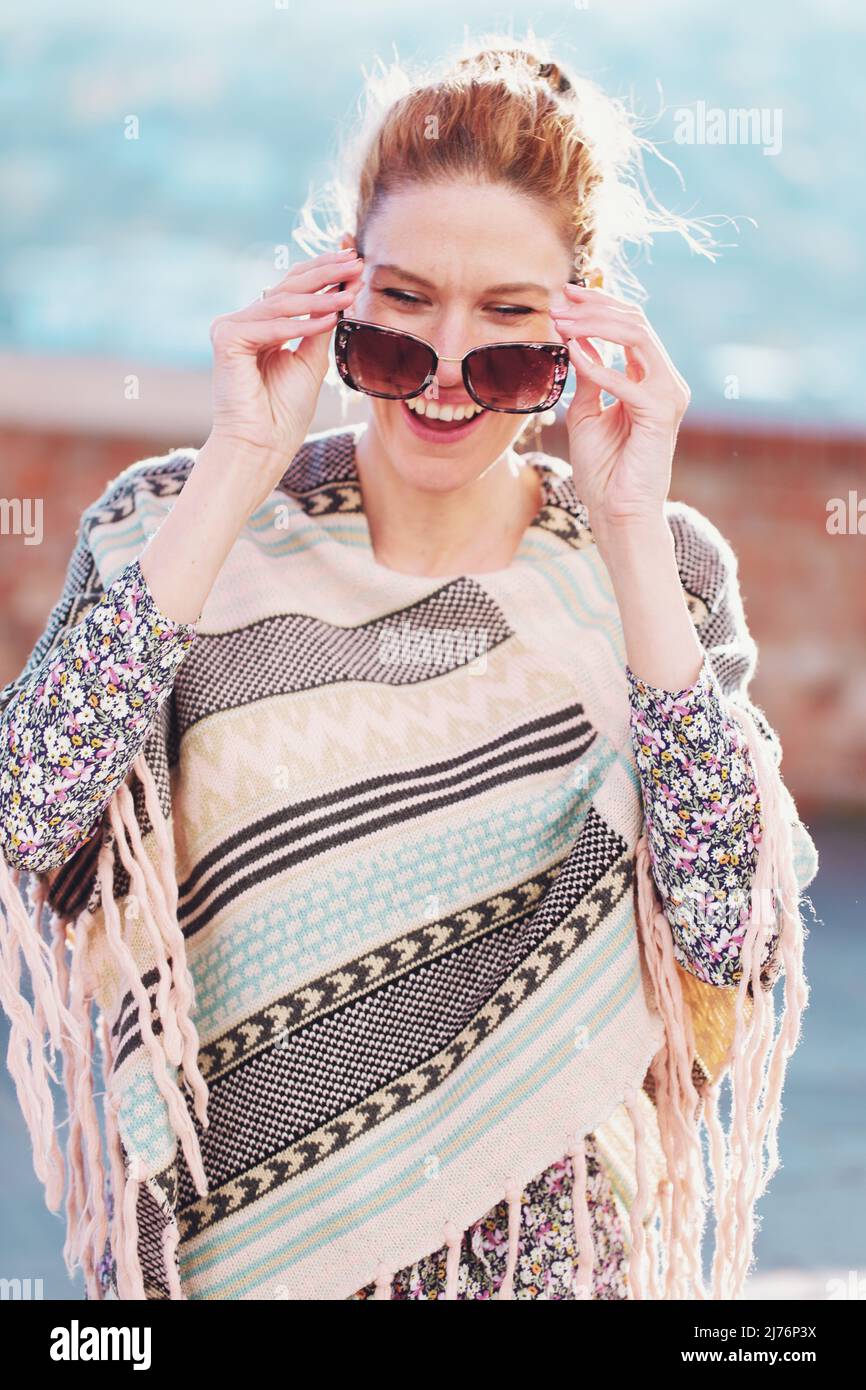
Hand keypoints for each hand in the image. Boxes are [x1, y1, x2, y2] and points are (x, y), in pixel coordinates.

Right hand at [208, 247, 363, 470]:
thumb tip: (340, 293)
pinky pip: (271, 326)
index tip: (354, 263)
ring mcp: (231, 328)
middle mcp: (244, 322)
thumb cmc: (284, 413)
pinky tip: (331, 317)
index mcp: (262, 326)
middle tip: (355, 261)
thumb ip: (320, 327)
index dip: (324, 274)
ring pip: (282, 304)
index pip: (294, 289)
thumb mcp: (312, 361)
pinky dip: (301, 324)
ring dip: (320, 297)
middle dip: (324, 273)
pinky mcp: (225, 339)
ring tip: (351, 290)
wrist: (263, 446)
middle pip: (287, 287)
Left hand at [549, 284, 690, 532]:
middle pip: (635, 322)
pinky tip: (571, 352)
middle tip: (559, 300)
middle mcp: (667, 382)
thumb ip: (589, 375)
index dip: (598, 306)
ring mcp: (668, 396)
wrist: (617, 512)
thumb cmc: (603, 469)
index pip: (630, 325)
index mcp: (652, 379)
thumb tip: (577, 340)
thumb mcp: (587, 412)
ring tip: (562, 321)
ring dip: (595, 325)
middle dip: (595, 307)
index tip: (563, 297)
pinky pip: (627, 380)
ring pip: (637, 337)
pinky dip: (598, 365)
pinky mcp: (661, 415)